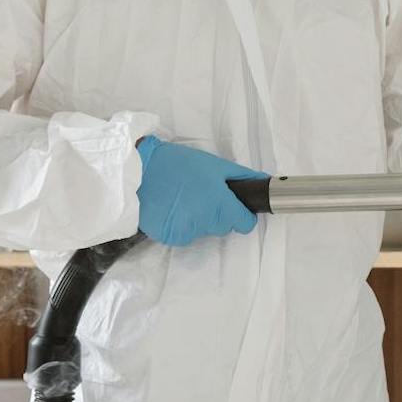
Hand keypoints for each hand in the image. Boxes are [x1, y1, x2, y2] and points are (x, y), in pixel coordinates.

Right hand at [135, 135, 266, 245]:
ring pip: (203, 232)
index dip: (241, 214)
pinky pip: (183, 236)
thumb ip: (242, 177)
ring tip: (183, 199)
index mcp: (220, 205)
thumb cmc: (179, 164)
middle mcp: (204, 222)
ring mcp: (185, 232)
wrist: (137, 170)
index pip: (245, 224)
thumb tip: (264, 183)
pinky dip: (180, 225)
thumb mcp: (215, 165)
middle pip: (223, 227)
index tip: (233, 205)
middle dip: (218, 214)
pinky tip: (171, 209)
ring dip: (198, 220)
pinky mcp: (168, 237)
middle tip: (202, 194)